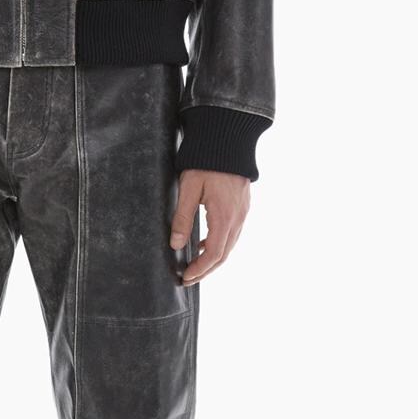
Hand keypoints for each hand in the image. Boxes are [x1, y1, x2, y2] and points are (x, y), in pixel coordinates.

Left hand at [171, 168, 250, 283]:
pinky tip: (205, 243)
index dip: (200, 270)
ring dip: (213, 259)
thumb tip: (175, 244)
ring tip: (196, 266)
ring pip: (230, 245)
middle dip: (206, 270)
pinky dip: (220, 244)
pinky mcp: (242, 206)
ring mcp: (243, 213)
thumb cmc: (207, 162)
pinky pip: (233, 233)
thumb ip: (182, 217)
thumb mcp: (189, 188)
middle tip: (188, 278)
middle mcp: (237, 219)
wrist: (229, 139)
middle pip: (224, 255)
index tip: (186, 278)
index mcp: (224, 217)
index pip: (213, 254)